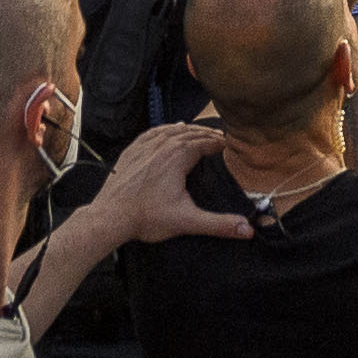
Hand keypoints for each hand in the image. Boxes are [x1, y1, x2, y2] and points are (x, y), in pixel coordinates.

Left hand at [86, 116, 248, 245]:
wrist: (110, 217)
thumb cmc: (146, 218)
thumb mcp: (187, 221)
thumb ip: (219, 224)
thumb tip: (247, 229)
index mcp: (178, 155)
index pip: (206, 142)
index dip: (219, 143)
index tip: (230, 145)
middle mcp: (162, 145)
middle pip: (191, 133)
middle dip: (207, 135)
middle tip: (220, 138)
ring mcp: (145, 146)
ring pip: (172, 130)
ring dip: (189, 130)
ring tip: (200, 132)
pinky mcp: (132, 150)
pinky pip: (153, 132)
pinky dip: (166, 128)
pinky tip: (170, 128)